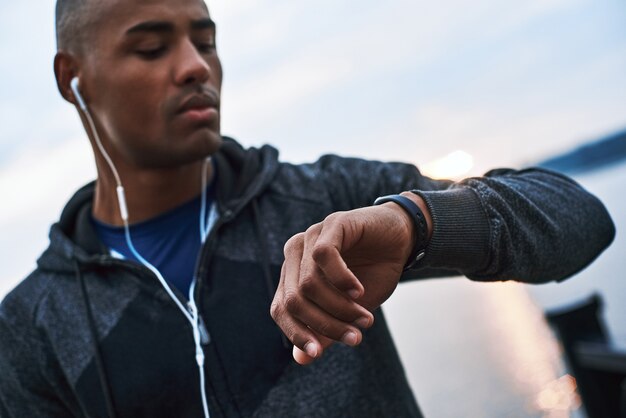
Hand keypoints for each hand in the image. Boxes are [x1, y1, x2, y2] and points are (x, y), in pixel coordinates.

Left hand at [270, 193, 430, 363]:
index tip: (318, 353)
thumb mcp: (349, 309)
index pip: (280, 308)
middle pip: (294, 300)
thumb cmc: (372, 273)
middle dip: (325, 325)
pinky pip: (323, 256)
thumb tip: (300, 359)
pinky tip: (359, 291)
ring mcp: (312, 236)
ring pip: (309, 283)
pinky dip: (341, 280)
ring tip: (365, 318)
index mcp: (293, 273)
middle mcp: (296, 253)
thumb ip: (325, 330)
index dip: (296, 333)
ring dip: (339, 308)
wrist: (402, 240)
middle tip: (354, 337)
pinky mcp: (333, 223)